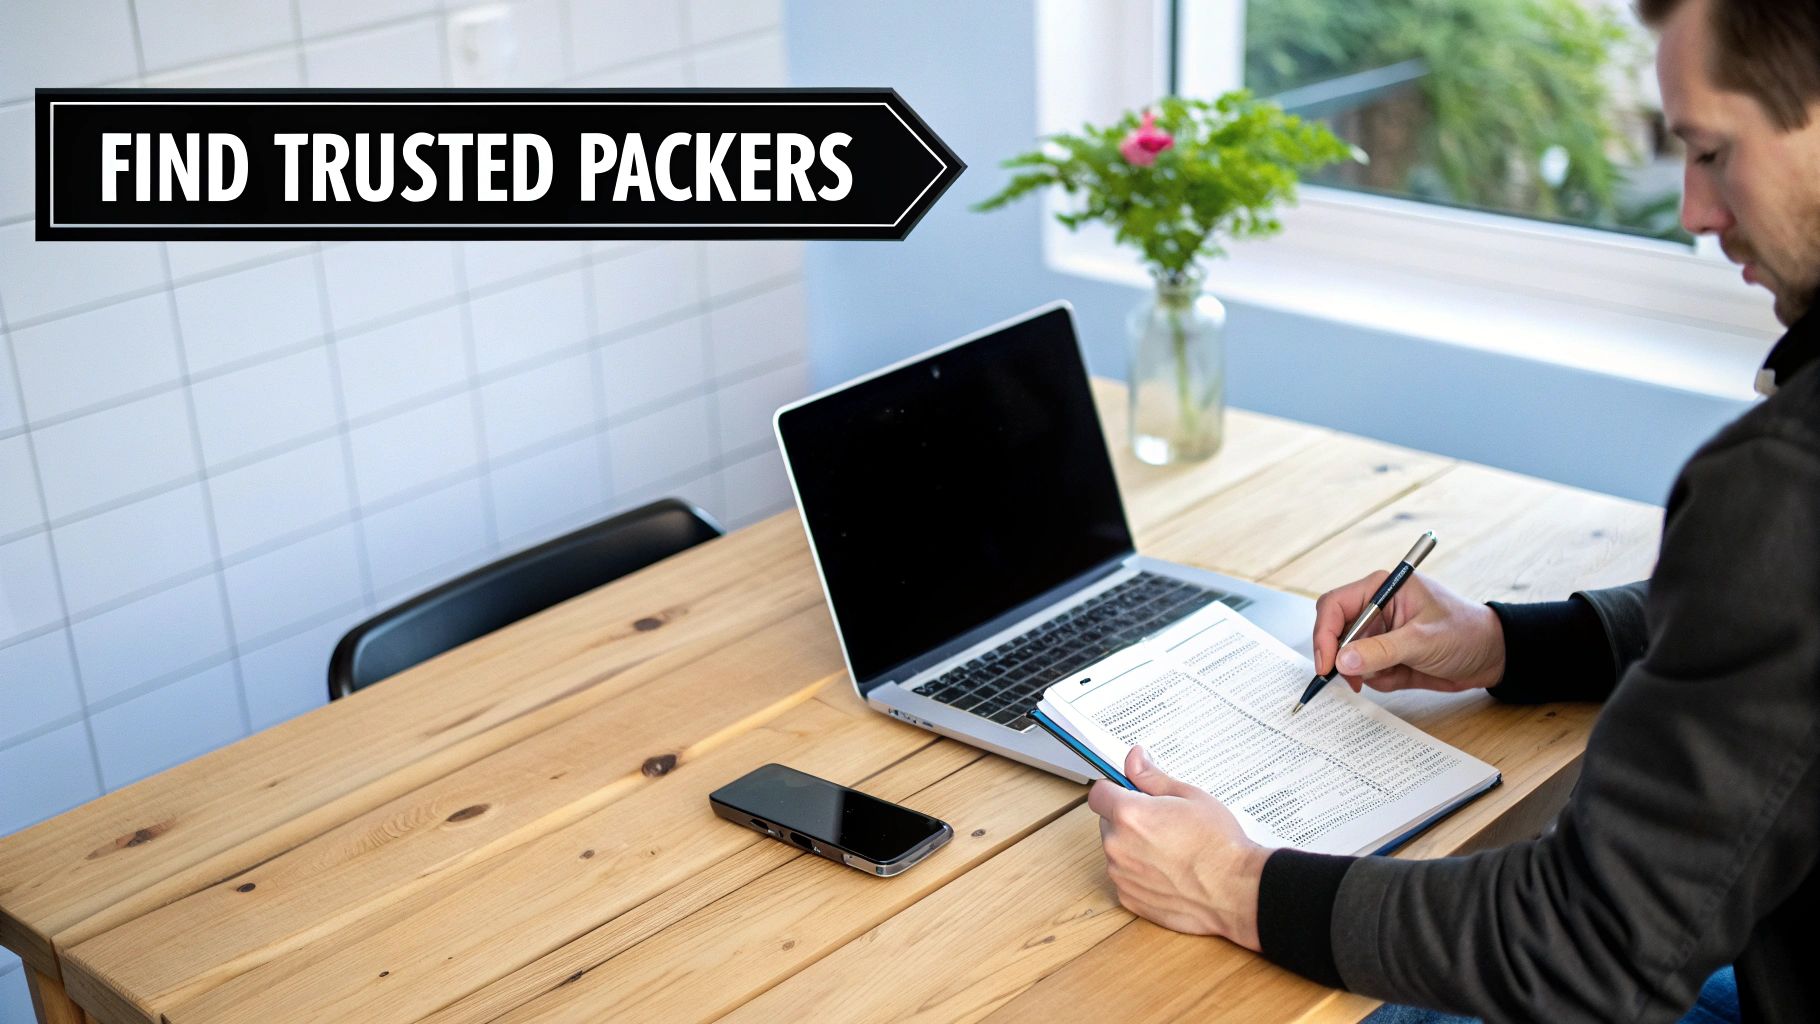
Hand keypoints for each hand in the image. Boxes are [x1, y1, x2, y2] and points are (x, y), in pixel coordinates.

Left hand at [1086, 745, 1268, 949]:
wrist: (1236, 890)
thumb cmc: (1218, 844)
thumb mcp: (1189, 796)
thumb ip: (1152, 777)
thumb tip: (1134, 759)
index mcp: (1129, 815)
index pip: (1099, 793)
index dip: (1115, 790)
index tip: (1129, 792)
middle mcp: (1118, 846)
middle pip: (1108, 823)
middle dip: (1128, 819)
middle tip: (1162, 822)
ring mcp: (1122, 875)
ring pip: (1117, 851)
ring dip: (1134, 847)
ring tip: (1171, 849)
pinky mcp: (1130, 898)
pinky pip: (1126, 877)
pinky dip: (1141, 873)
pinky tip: (1169, 871)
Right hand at [1312, 570, 1505, 693]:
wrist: (1492, 657)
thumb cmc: (1466, 633)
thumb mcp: (1423, 641)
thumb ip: (1380, 651)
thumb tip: (1342, 661)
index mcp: (1381, 589)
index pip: (1335, 606)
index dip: (1325, 634)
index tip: (1328, 664)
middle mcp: (1375, 608)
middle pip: (1335, 633)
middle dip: (1345, 658)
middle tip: (1356, 679)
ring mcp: (1379, 632)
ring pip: (1349, 657)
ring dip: (1367, 672)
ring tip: (1396, 673)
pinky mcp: (1385, 654)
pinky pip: (1366, 671)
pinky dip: (1380, 680)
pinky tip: (1405, 675)